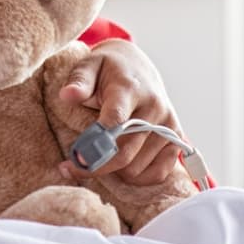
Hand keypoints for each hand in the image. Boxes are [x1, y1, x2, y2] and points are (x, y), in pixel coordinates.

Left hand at [58, 39, 187, 185]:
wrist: (138, 67)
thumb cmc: (109, 69)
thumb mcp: (90, 65)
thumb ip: (79, 81)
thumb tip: (67, 95)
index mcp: (129, 88)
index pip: (116, 119)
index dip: (95, 143)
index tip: (75, 158)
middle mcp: (153, 107)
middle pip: (124, 151)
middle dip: (96, 165)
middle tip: (71, 167)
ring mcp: (167, 125)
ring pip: (136, 167)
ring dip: (113, 171)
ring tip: (98, 158)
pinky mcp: (176, 139)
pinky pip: (158, 173)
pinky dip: (136, 178)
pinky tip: (119, 168)